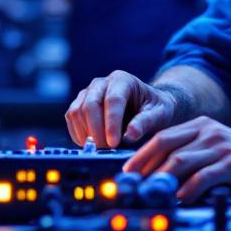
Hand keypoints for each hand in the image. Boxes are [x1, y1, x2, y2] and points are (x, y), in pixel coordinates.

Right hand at [64, 71, 178, 148]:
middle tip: (106, 149)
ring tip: (100, 149)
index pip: (113, 99)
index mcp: (122, 80)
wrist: (148, 106)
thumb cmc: (156, 109)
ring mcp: (88, 93)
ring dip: (85, 134)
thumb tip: (131, 134)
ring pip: (77, 111)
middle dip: (96, 130)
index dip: (111, 122)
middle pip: (90, 104)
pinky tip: (91, 145)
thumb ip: (146, 122)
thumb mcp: (160, 113)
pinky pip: (71, 118)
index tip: (114, 143)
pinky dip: (78, 134)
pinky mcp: (79, 105)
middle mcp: (102, 83)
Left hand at [123, 116, 230, 201]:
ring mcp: (221, 146)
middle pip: (166, 146)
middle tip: (130, 185)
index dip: (141, 154)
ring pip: (180, 161)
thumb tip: (158, 173)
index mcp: (202, 125)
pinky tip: (179, 200)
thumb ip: (191, 155)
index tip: (127, 172)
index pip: (163, 137)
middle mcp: (209, 131)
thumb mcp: (216, 150)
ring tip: (149, 194)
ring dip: (160, 180)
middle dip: (143, 166)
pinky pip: (203, 177)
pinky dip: (187, 189)